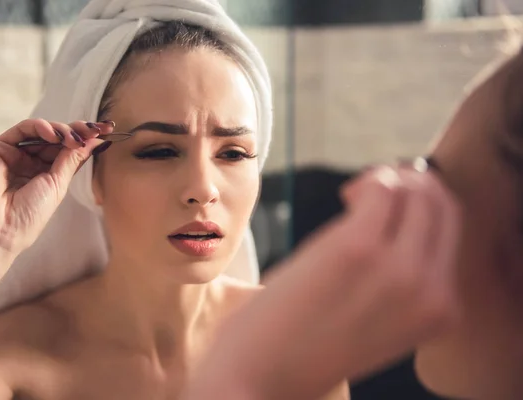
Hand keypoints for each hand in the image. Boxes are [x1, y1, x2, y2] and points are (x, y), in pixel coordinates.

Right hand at [0, 119, 112, 257]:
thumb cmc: (28, 215)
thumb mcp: (58, 185)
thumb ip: (73, 159)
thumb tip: (94, 140)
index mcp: (48, 174)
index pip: (70, 150)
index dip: (87, 139)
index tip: (107, 130)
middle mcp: (32, 162)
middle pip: (58, 138)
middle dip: (78, 130)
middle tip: (94, 129)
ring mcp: (16, 154)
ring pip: (42, 131)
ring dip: (62, 129)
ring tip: (73, 137)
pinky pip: (22, 130)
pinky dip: (40, 126)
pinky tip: (53, 134)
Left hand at [185, 164, 461, 399]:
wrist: (256, 378)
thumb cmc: (304, 345)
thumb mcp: (375, 319)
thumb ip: (399, 279)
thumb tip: (397, 219)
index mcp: (440, 310)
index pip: (453, 229)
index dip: (426, 204)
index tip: (393, 203)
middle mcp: (431, 290)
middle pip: (442, 203)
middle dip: (411, 184)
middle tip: (371, 193)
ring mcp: (399, 269)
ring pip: (417, 191)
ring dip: (388, 180)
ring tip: (354, 198)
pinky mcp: (357, 248)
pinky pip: (382, 189)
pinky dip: (367, 182)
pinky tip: (346, 197)